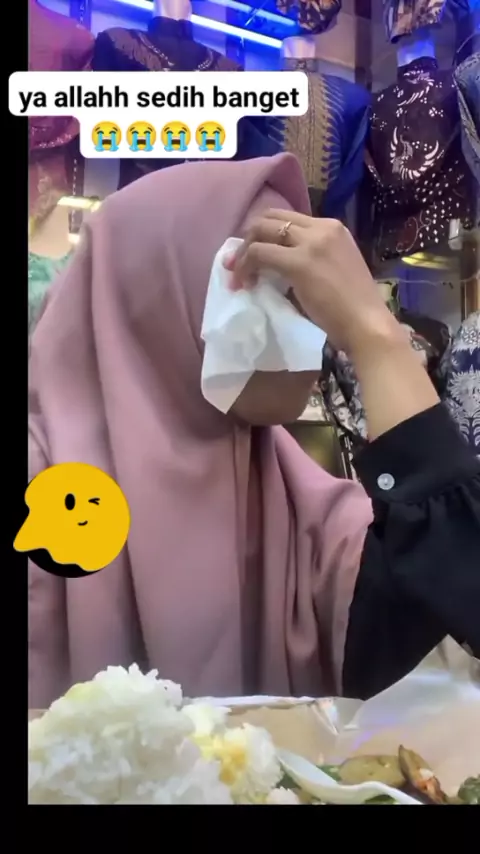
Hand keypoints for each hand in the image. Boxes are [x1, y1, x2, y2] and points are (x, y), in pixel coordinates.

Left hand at [225, 210, 400, 355]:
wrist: (367, 324)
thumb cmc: (353, 308)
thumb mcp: (334, 269)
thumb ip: (311, 258)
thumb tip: (280, 264)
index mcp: (333, 228)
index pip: (289, 219)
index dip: (265, 235)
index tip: (255, 256)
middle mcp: (322, 228)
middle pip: (271, 218)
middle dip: (249, 238)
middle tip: (239, 264)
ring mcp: (311, 243)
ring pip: (261, 230)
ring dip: (244, 252)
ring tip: (239, 275)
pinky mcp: (299, 262)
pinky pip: (260, 253)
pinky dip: (246, 266)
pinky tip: (244, 284)